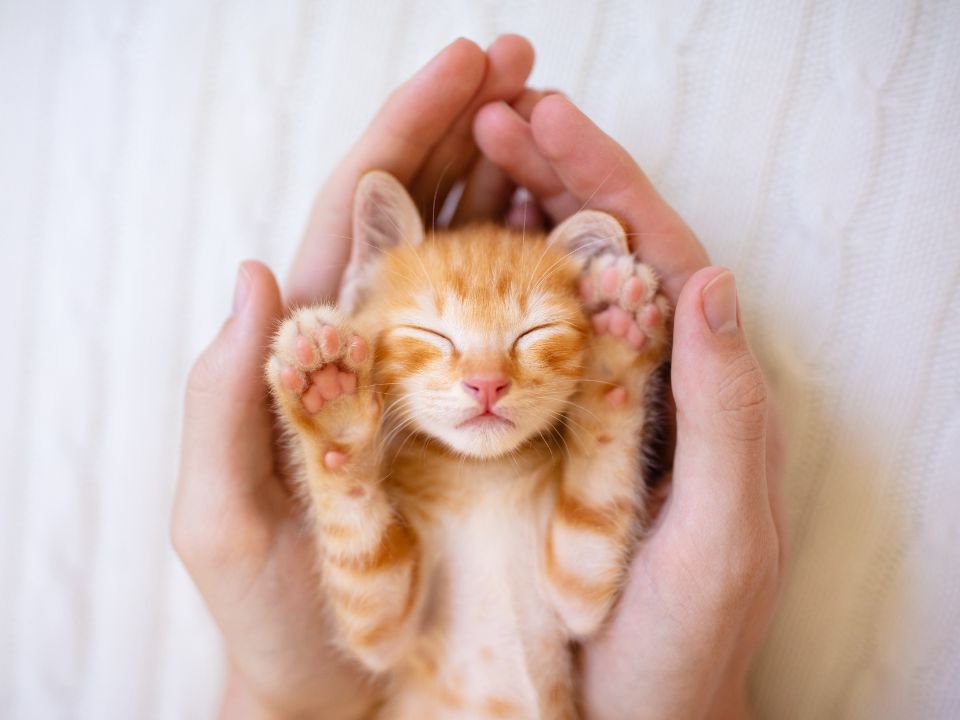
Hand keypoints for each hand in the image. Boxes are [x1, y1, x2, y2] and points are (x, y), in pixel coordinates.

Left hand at [172, 36, 534, 718]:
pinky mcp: (490, 426)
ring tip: (562, 126)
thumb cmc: (273, 611)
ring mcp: (441, 383)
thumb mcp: (222, 512)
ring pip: (481, 257)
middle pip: (425, 211)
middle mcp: (383, 350)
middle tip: (526, 65)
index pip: (360, 212)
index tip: (464, 67)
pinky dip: (555, 274)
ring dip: (518, 182)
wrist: (338, 681)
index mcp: (317, 347)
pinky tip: (588, 234)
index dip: (408, 130)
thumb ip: (223, 396)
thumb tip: (254, 270)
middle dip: (471, 129)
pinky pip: (527, 336)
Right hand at [475, 94, 785, 718]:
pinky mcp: (543, 442)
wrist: (636, 713)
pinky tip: (437, 267)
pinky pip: (512, 353)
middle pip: (601, 252)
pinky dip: (478, 299)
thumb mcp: (723, 531)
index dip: (603, 177)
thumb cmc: (686, 638)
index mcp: (701, 387)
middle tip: (489, 118)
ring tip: (461, 164)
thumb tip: (713, 278)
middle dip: (550, 177)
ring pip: (553, 290)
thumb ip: (726, 411)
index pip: (657, 253)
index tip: (543, 118)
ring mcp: (589, 408)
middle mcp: (645, 382)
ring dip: (511, 220)